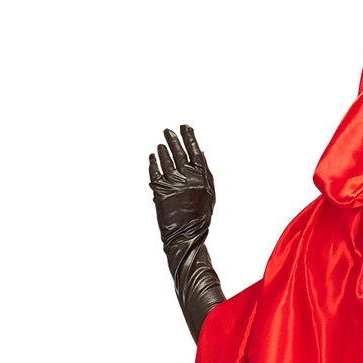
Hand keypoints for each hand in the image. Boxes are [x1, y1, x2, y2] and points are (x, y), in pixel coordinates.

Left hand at [148, 125, 214, 247]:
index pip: (195, 151)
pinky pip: (154, 170)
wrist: (187, 235)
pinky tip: (153, 156)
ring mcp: (173, 183)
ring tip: (161, 145)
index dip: (189, 137)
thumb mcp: (210, 194)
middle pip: (178, 152)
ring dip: (162, 150)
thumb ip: (205, 173)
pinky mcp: (160, 189)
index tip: (184, 127)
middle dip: (173, 139)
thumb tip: (201, 152)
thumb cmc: (200, 216)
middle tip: (167, 131)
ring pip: (165, 159)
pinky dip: (153, 161)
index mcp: (201, 177)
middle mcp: (187, 177)